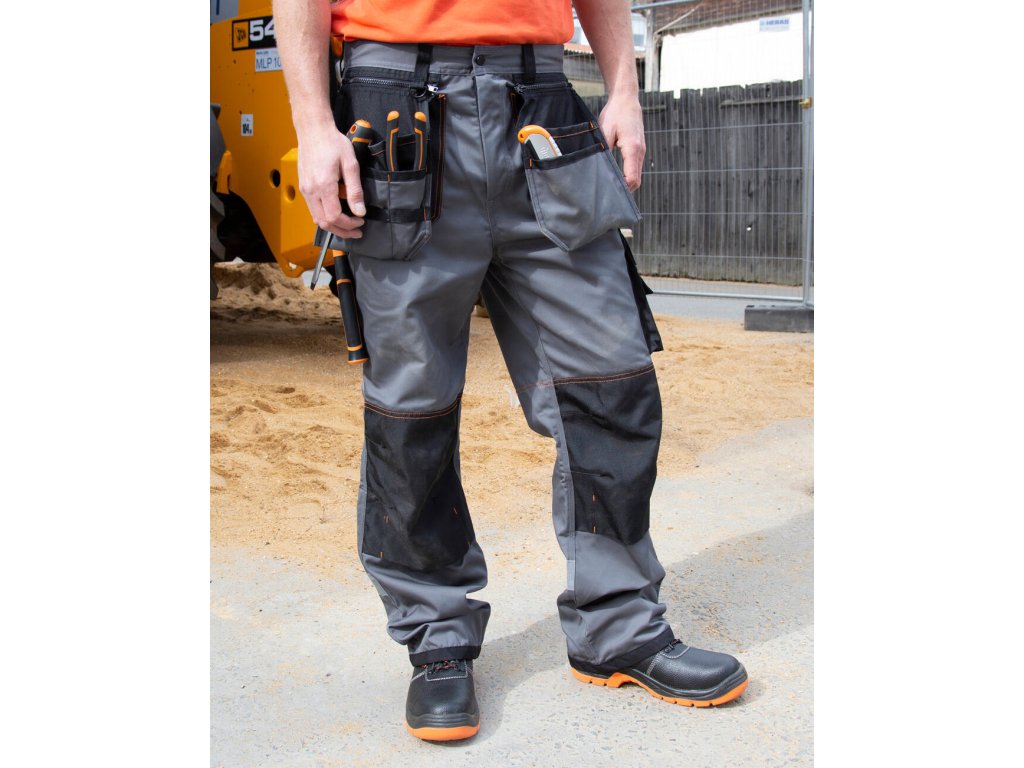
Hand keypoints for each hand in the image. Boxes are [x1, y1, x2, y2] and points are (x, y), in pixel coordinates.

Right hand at [297, 123, 365, 237]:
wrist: (313, 130)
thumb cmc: (332, 143)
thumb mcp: (350, 164)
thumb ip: (355, 190)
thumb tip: (359, 211)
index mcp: (323, 185)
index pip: (334, 217)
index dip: (349, 224)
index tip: (360, 221)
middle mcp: (311, 190)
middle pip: (324, 223)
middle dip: (342, 231)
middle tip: (356, 231)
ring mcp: (305, 190)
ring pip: (317, 219)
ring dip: (333, 226)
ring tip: (348, 225)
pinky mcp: (303, 187)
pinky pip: (313, 209)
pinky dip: (325, 216)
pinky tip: (337, 212)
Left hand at [598, 94, 645, 191]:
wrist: (626, 99)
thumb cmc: (615, 113)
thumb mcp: (604, 132)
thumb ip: (604, 151)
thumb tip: (600, 169)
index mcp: (632, 148)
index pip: (632, 178)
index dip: (622, 188)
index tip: (608, 191)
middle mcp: (640, 151)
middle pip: (636, 181)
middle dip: (624, 189)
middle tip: (607, 193)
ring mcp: (641, 151)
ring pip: (637, 175)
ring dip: (626, 183)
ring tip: (610, 187)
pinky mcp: (639, 149)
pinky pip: (635, 168)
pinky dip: (628, 175)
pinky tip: (616, 176)